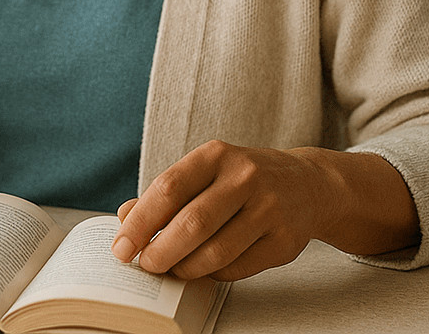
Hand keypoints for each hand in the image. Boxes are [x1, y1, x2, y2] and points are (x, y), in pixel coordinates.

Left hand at [110, 140, 324, 280]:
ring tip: (171, 269)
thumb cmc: (240, 180)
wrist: (307, 185)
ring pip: (216, 251)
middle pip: (192, 223)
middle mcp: (244, 177)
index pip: (169, 188)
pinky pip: (239, 268)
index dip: (140, 221)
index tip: (121, 247)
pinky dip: (213, 274)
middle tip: (144, 265)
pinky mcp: (285, 241)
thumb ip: (166, 193)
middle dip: (160, 250)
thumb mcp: (204, 171)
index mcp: (215, 155)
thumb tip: (124, 217)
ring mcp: (269, 209)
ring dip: (186, 267)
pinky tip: (203, 269)